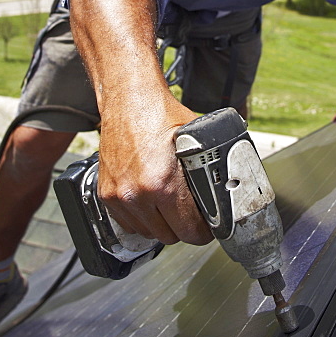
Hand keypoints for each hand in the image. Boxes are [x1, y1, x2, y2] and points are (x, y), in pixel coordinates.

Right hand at [97, 94, 213, 246]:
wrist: (128, 100)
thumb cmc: (161, 115)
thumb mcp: (197, 141)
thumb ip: (210, 170)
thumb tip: (229, 191)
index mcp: (162, 183)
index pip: (189, 231)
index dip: (203, 231)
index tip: (208, 226)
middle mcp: (137, 194)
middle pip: (170, 236)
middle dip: (184, 227)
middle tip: (191, 213)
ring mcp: (119, 197)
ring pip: (149, 233)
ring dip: (162, 224)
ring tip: (171, 205)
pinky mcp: (106, 195)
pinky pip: (129, 224)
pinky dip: (142, 219)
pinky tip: (151, 203)